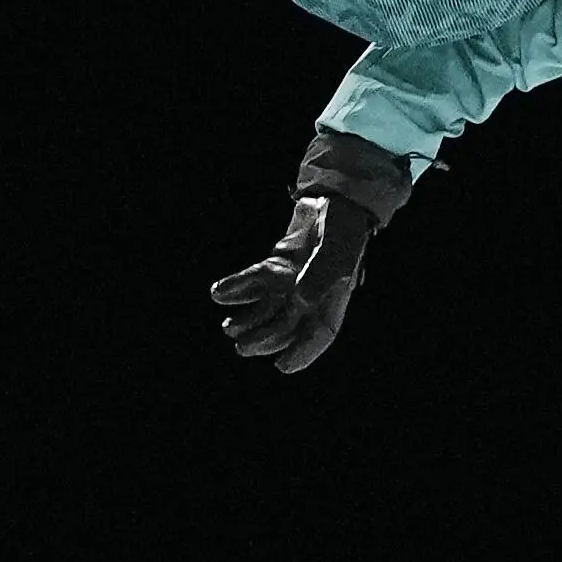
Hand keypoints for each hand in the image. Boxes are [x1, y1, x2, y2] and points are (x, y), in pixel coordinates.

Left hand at [211, 130, 415, 374]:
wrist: (333, 194)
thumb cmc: (342, 225)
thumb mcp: (335, 250)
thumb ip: (319, 275)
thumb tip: (299, 301)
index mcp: (334, 296)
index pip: (320, 333)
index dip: (302, 353)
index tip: (281, 366)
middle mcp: (313, 292)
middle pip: (289, 324)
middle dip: (265, 338)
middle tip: (241, 346)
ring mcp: (294, 279)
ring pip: (269, 308)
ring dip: (248, 320)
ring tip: (228, 328)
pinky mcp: (278, 265)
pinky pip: (256, 282)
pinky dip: (238, 288)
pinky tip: (220, 294)